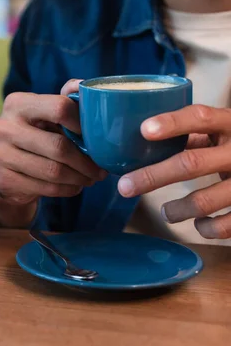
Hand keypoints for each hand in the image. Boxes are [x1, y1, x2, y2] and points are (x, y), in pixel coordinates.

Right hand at [0, 79, 105, 227]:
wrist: (5, 169)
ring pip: (54, 171)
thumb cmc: (34, 135)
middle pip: (58, 146)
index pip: (59, 108)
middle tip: (101, 169)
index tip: (96, 136)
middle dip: (86, 161)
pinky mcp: (4, 180)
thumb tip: (82, 85)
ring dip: (80, 178)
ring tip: (91, 178)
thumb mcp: (45, 114)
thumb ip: (65, 99)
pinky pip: (46, 188)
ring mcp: (0, 155)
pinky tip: (74, 186)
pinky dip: (67, 189)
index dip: (83, 124)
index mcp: (17, 104)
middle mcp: (3, 127)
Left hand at [118, 104, 230, 238]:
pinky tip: (199, 223)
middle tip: (124, 187)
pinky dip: (205, 228)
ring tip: (165, 212)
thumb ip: (189, 134)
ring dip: (176, 209)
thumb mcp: (221, 131)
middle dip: (153, 176)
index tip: (144, 130)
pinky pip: (225, 225)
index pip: (201, 117)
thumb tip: (136, 143)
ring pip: (204, 200)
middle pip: (191, 164)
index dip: (172, 123)